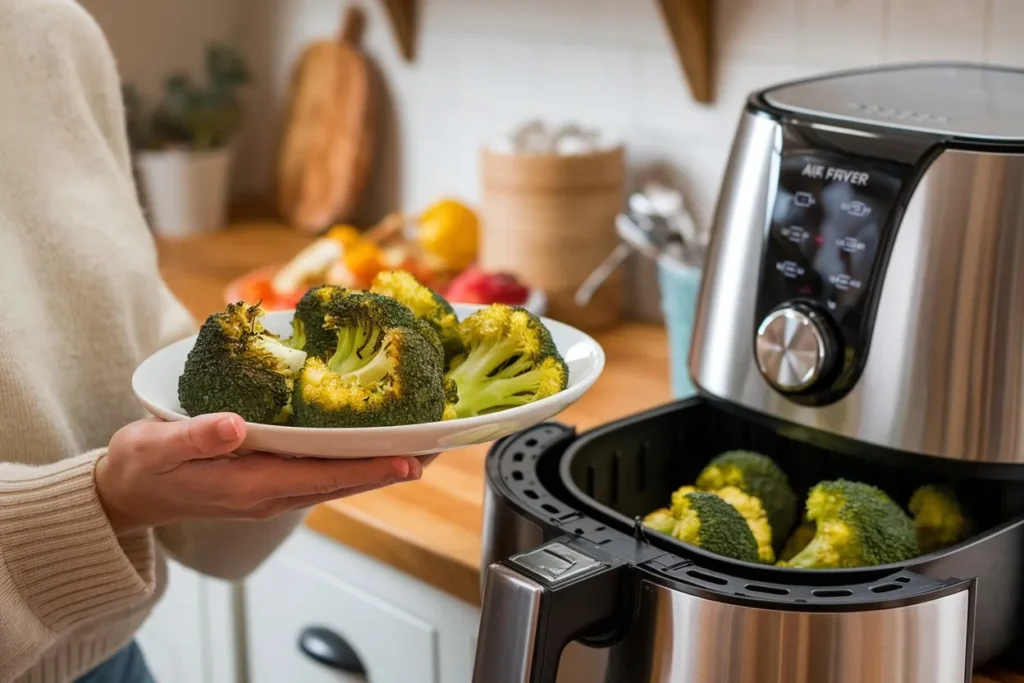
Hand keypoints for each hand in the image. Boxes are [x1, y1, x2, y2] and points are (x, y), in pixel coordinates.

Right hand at [95, 413, 423, 535]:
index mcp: (250, 486)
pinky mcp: (269, 484)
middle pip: (343, 482)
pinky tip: (368, 445)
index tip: (408, 460)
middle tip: (435, 446)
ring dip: (377, 466)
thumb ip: (196, 436)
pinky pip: (320, 475)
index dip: (368, 469)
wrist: (125, 495)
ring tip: (419, 445)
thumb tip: (235, 426)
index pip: (323, 477)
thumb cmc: (142, 466)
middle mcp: (270, 494)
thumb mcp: (158, 446)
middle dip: (389, 467)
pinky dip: (351, 463)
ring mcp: (272, 493)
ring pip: (337, 481)